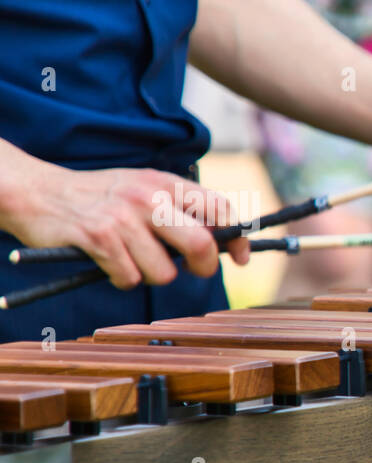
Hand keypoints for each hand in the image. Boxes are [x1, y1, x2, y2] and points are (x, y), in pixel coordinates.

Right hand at [0, 159, 250, 288]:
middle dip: (203, 266)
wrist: (38, 193)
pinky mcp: (98, 238)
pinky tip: (109, 261)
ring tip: (132, 257)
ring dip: (152, 274)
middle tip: (193, 269)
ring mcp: (122, 217)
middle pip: (201, 244)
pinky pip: (130, 278)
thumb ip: (182, 208)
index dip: (237, 238)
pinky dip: (123, 278)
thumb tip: (225, 241)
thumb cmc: (101, 198)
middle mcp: (147, 197)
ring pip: (165, 272)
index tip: (241, 258)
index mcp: (165, 183)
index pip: (219, 208)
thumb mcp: (145, 189)